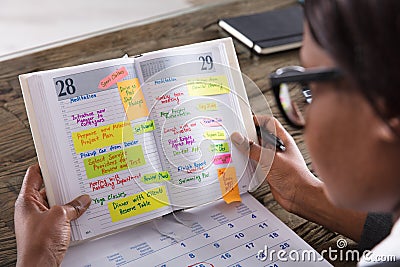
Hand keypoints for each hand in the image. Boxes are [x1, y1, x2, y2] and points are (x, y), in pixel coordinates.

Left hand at [15, 164, 90, 265]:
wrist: (40, 266)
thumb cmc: (39, 244)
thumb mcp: (60, 216)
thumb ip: (73, 205)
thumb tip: (82, 201)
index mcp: (26, 201)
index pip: (35, 174)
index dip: (46, 165)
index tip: (58, 160)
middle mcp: (31, 209)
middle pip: (48, 189)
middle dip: (63, 185)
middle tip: (75, 179)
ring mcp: (39, 220)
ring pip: (56, 203)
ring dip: (69, 202)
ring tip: (81, 198)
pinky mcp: (48, 230)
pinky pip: (61, 217)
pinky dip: (71, 214)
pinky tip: (80, 213)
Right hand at [231, 116, 366, 240]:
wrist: (300, 197)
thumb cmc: (294, 177)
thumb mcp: (270, 159)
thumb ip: (253, 149)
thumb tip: (239, 138)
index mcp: (283, 140)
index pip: (269, 123)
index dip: (257, 120)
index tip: (245, 122)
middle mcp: (278, 148)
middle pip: (261, 135)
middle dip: (249, 135)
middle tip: (237, 136)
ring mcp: (274, 159)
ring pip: (257, 149)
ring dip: (248, 149)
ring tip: (237, 149)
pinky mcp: (270, 170)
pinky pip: (256, 161)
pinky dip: (249, 161)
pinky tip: (243, 163)